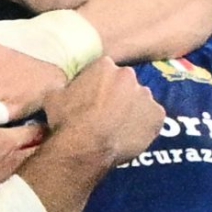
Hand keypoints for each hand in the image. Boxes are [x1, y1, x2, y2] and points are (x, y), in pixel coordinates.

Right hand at [0, 113, 45, 211]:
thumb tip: (7, 108)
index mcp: (6, 145)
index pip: (35, 135)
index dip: (40, 129)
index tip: (44, 127)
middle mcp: (8, 169)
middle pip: (35, 161)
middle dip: (42, 153)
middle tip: (47, 149)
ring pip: (22, 183)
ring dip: (26, 175)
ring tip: (32, 172)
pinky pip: (1, 201)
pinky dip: (7, 196)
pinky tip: (8, 195)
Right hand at [46, 58, 165, 166]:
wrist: (86, 146)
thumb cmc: (68, 120)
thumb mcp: (53, 96)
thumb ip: (63, 86)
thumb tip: (62, 87)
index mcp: (104, 65)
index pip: (105, 70)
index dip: (99, 85)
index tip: (95, 98)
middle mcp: (129, 75)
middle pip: (126, 83)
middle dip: (119, 95)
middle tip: (108, 114)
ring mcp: (146, 95)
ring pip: (140, 100)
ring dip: (133, 110)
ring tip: (121, 127)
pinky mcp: (158, 115)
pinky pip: (153, 118)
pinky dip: (146, 125)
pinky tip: (133, 135)